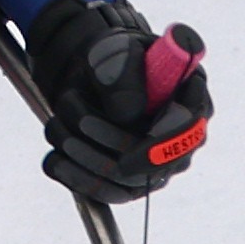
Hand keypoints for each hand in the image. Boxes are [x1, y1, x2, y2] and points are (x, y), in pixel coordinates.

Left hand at [25, 0, 210, 203]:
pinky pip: (106, 193)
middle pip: (155, 164)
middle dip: (109, 144)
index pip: (188, 130)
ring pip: (125, 181)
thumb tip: (127, 114)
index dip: (159, 144)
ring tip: (56, 125)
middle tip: (79, 120)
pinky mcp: (129, 181)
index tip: (126, 153)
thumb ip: (125, 74)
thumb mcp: (116, 50)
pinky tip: (53, 159)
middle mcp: (182, 139)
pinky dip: (75, 178)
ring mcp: (157, 164)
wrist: (92, 74)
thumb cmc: (113, 57)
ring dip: (84, 156)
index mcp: (191, 99)